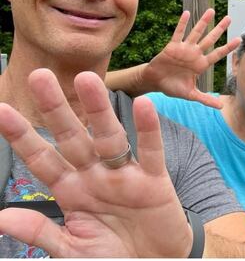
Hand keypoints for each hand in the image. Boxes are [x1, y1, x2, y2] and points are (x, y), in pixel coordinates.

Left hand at [0, 69, 191, 256]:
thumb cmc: (113, 257)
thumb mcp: (74, 251)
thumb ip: (42, 233)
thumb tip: (1, 218)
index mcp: (72, 191)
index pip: (42, 159)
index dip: (22, 136)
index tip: (0, 111)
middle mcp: (96, 176)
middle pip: (73, 137)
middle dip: (56, 109)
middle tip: (40, 77)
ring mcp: (125, 174)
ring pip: (109, 136)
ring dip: (99, 108)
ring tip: (87, 79)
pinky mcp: (154, 179)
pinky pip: (150, 150)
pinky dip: (147, 129)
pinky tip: (143, 106)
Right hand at [141, 9, 240, 107]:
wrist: (155, 82)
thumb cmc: (173, 87)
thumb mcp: (191, 95)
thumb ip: (205, 99)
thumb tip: (221, 106)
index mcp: (201, 65)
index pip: (217, 54)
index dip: (228, 47)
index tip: (239, 39)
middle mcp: (195, 54)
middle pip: (210, 39)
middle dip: (219, 29)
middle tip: (229, 18)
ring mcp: (184, 49)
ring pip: (196, 33)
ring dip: (203, 22)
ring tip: (211, 11)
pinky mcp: (172, 47)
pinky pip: (178, 33)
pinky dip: (182, 24)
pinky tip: (187, 13)